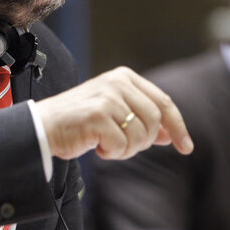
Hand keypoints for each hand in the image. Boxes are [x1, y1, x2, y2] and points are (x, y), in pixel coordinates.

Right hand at [36, 66, 193, 159]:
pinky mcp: (98, 115)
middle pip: (155, 121)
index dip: (178, 126)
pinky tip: (96, 146)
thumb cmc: (78, 120)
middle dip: (144, 142)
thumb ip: (141, 118)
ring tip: (107, 144)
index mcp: (124, 76)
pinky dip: (112, 152)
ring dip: (126, 149)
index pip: (163, 102)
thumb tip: (171, 135)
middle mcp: (117, 82)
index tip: (186, 147)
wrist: (44, 126)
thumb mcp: (114, 112)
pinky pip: (122, 145)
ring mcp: (107, 97)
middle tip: (123, 146)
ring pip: (141, 135)